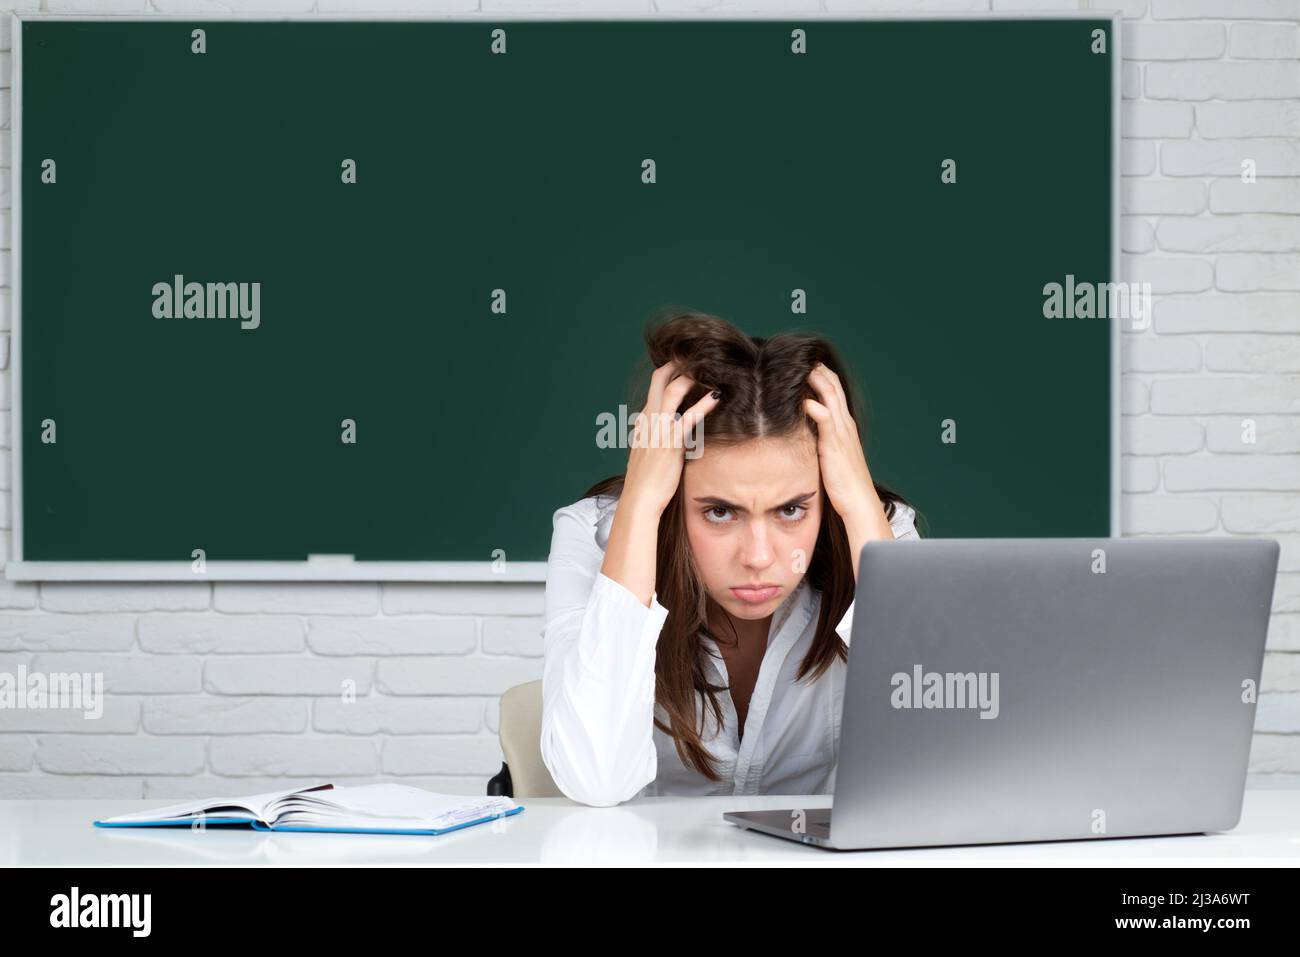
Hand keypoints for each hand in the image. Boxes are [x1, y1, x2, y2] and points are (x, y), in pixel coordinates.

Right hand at [622, 361, 719, 516]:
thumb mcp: (646, 453)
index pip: (655, 387)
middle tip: (698, 358)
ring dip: (691, 378)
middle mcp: (649, 419)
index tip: (689, 367)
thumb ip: (651, 437)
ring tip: (710, 371)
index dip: (671, 372)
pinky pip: (688, 418)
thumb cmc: (645, 480)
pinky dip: (703, 405)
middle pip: (659, 379)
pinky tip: (717, 397)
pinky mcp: (671, 442)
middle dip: (678, 364)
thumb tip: (657, 431)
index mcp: (644, 421)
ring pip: (672, 391)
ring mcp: (659, 429)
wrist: (640, 498)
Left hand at [803, 363, 892, 574]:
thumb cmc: (845, 484)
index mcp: (845, 427)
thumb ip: (822, 441)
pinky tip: (804, 401)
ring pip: (831, 398)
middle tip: (804, 357)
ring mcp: (841, 434)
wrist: (858, 501)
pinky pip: (825, 420)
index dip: (823, 377)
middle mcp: (845, 425)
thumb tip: (806, 433)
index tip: (808, 366)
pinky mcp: (834, 445)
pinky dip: (815, 408)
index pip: (835, 393)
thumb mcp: (833, 456)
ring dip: (817, 381)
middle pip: (833, 388)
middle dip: (819, 371)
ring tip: (803, 367)